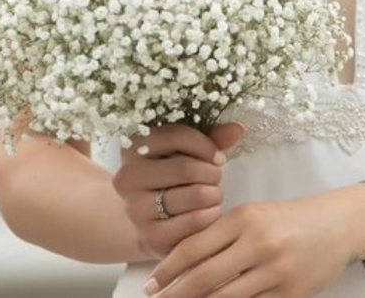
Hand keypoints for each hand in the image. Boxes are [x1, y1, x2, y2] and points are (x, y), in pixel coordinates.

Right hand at [112, 122, 243, 258]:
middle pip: (187, 168)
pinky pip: (197, 221)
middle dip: (212, 173)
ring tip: (211, 194)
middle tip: (215, 178)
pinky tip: (207, 212)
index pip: (176, 136)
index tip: (216, 156)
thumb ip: (212, 137)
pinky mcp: (151, 236)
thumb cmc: (172, 177)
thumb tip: (237, 128)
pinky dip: (211, 215)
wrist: (149, 218)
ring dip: (214, 194)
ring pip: (196, 195)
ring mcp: (136, 209)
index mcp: (132, 148)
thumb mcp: (187, 151)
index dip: (206, 145)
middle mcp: (127, 178)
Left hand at [143, 185, 364, 297]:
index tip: (151, 283)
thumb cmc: (292, 218)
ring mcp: (277, 272)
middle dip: (175, 294)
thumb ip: (221, 234)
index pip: (194, 248)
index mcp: (245, 218)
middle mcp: (259, 244)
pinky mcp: (292, 294)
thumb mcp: (254, 214)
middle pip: (204, 278)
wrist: (341, 224)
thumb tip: (183, 263)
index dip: (167, 270)